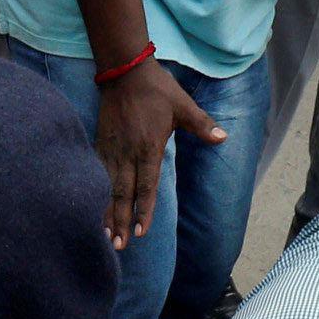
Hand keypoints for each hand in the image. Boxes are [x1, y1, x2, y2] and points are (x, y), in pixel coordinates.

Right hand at [95, 58, 226, 243]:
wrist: (124, 71)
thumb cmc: (156, 89)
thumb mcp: (182, 105)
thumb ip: (201, 124)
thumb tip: (223, 137)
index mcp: (148, 147)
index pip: (146, 187)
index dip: (144, 210)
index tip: (142, 232)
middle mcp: (128, 154)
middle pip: (123, 195)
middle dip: (121, 222)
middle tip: (119, 246)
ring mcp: (112, 151)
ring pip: (108, 189)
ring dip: (107, 214)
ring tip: (106, 237)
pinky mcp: (100, 146)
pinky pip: (98, 176)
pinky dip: (96, 195)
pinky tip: (94, 210)